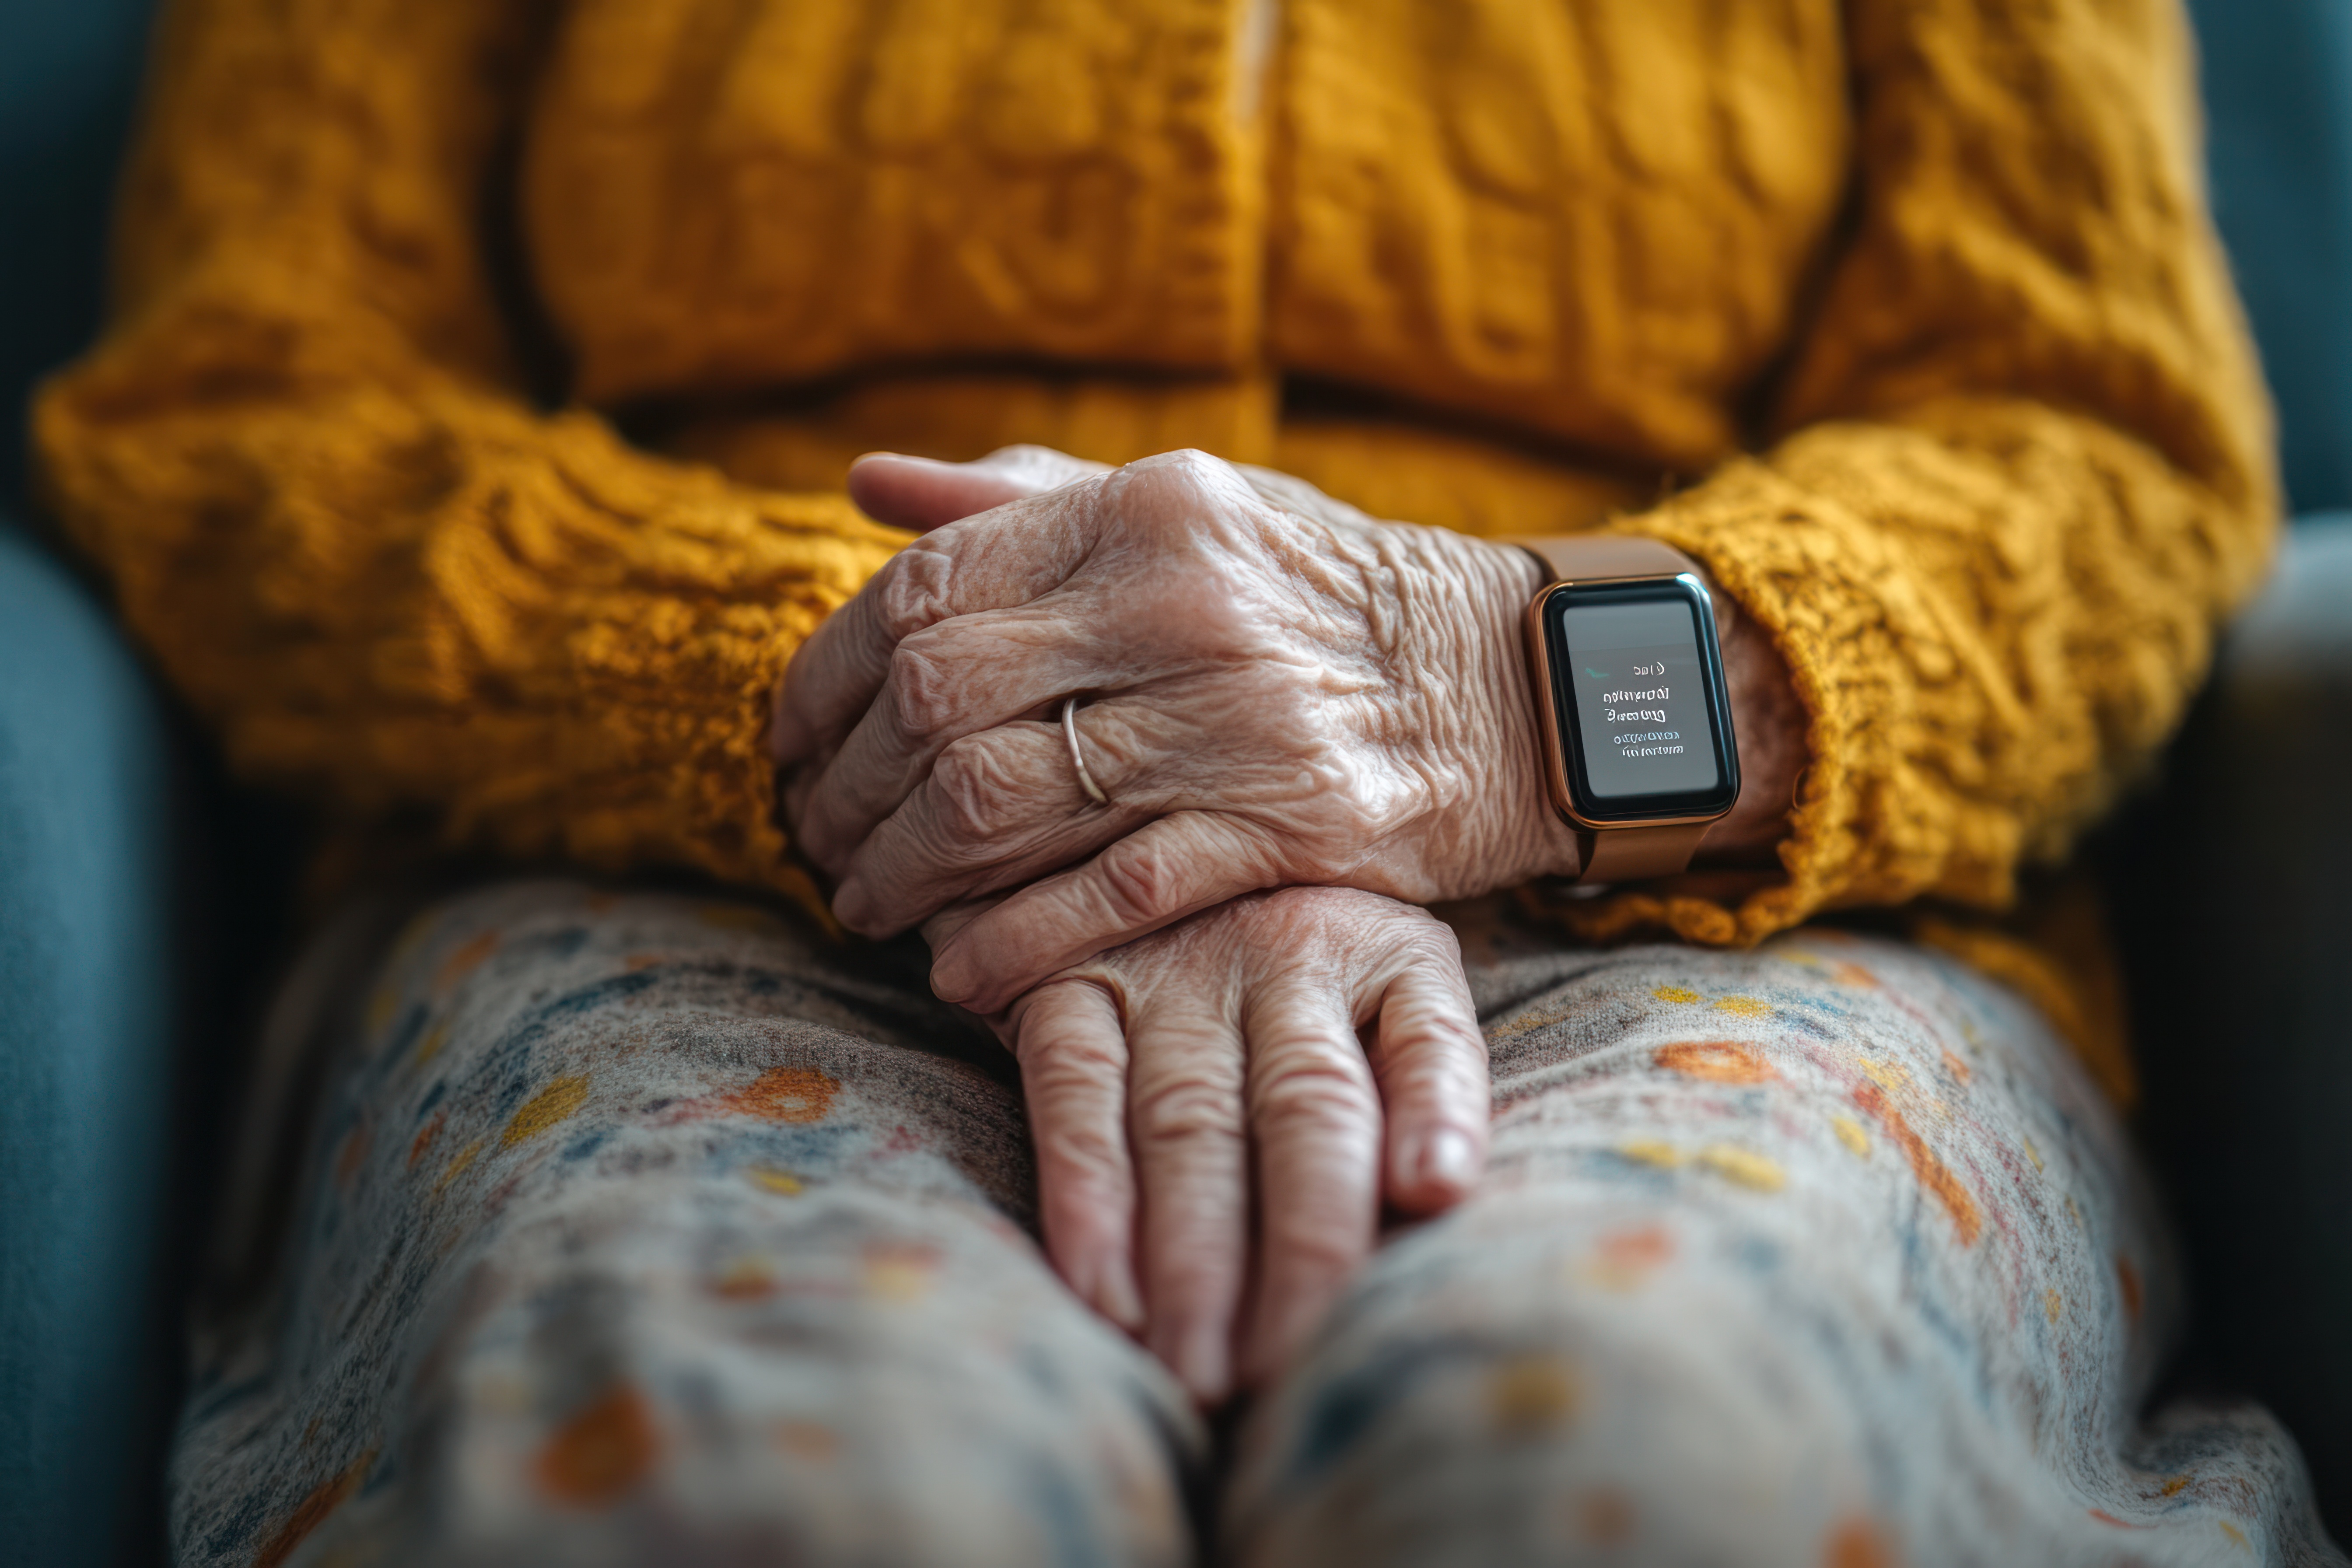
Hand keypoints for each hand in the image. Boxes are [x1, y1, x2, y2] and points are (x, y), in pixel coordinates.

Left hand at [774, 445, 1573, 1012]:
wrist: (1507, 680)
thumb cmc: (1316, 593)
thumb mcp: (1189, 507)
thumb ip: (1024, 498)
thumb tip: (868, 485)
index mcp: (1148, 510)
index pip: (926, 589)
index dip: (826, 674)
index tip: (790, 736)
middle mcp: (1184, 607)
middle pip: (942, 705)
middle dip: (846, 789)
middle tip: (812, 839)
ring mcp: (1237, 723)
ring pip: (1003, 806)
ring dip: (904, 873)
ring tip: (866, 905)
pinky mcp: (1285, 830)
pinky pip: (1105, 895)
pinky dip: (1012, 942)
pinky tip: (957, 968)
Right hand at [949, 884, 1487, 1403]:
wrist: (1163, 818)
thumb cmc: (1313, 948)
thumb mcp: (1400, 980)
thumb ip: (1431, 1077)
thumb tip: (1441, 1192)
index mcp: (1387, 952)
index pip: (1430, 1042)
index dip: (1437, 1114)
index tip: (1436, 1194)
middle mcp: (1284, 953)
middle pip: (1306, 1112)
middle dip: (1298, 1251)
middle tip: (1286, 1370)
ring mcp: (1171, 967)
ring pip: (1188, 1123)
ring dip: (1191, 1257)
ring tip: (1198, 1370)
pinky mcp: (1068, 984)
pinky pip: (1075, 1097)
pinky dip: (1087, 1199)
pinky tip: (1102, 1294)